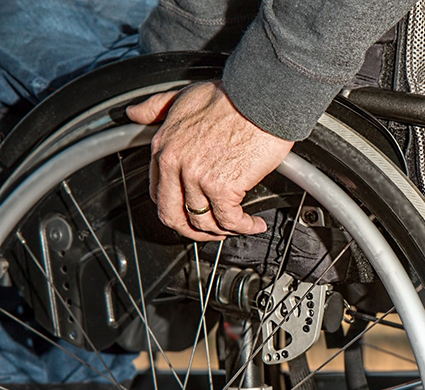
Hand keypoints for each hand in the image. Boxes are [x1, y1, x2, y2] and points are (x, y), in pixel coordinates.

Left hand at [126, 81, 293, 240]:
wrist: (261, 97)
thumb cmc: (232, 96)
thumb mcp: (183, 96)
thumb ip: (157, 107)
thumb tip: (135, 113)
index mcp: (164, 147)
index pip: (159, 193)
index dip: (177, 209)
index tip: (193, 211)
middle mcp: (176, 164)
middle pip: (174, 216)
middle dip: (193, 231)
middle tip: (211, 231)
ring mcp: (198, 177)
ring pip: (203, 223)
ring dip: (223, 231)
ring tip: (239, 226)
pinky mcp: (223, 187)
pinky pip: (229, 220)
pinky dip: (244, 227)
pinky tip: (254, 223)